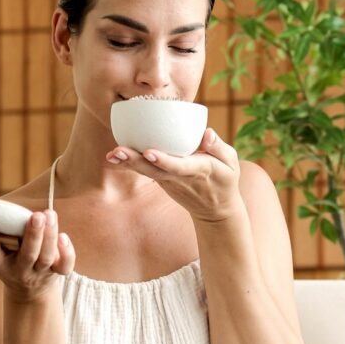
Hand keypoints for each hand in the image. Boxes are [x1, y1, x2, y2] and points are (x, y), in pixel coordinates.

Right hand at [0, 209, 75, 301]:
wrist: (29, 291)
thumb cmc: (5, 263)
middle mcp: (20, 270)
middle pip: (28, 255)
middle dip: (33, 236)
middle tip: (36, 215)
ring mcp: (40, 272)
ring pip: (47, 257)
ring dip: (50, 236)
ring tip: (49, 214)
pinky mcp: (57, 271)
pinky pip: (65, 266)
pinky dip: (67, 252)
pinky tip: (63, 235)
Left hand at [107, 128, 242, 222]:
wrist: (216, 210)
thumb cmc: (225, 180)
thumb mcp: (232, 164)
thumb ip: (219, 147)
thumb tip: (207, 133)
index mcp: (200, 170)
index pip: (180, 166)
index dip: (164, 160)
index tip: (149, 152)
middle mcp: (181, 177)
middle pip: (156, 170)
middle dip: (136, 161)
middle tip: (118, 151)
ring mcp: (170, 182)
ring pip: (147, 171)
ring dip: (129, 163)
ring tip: (112, 154)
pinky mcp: (163, 181)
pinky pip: (146, 171)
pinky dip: (130, 164)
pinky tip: (115, 156)